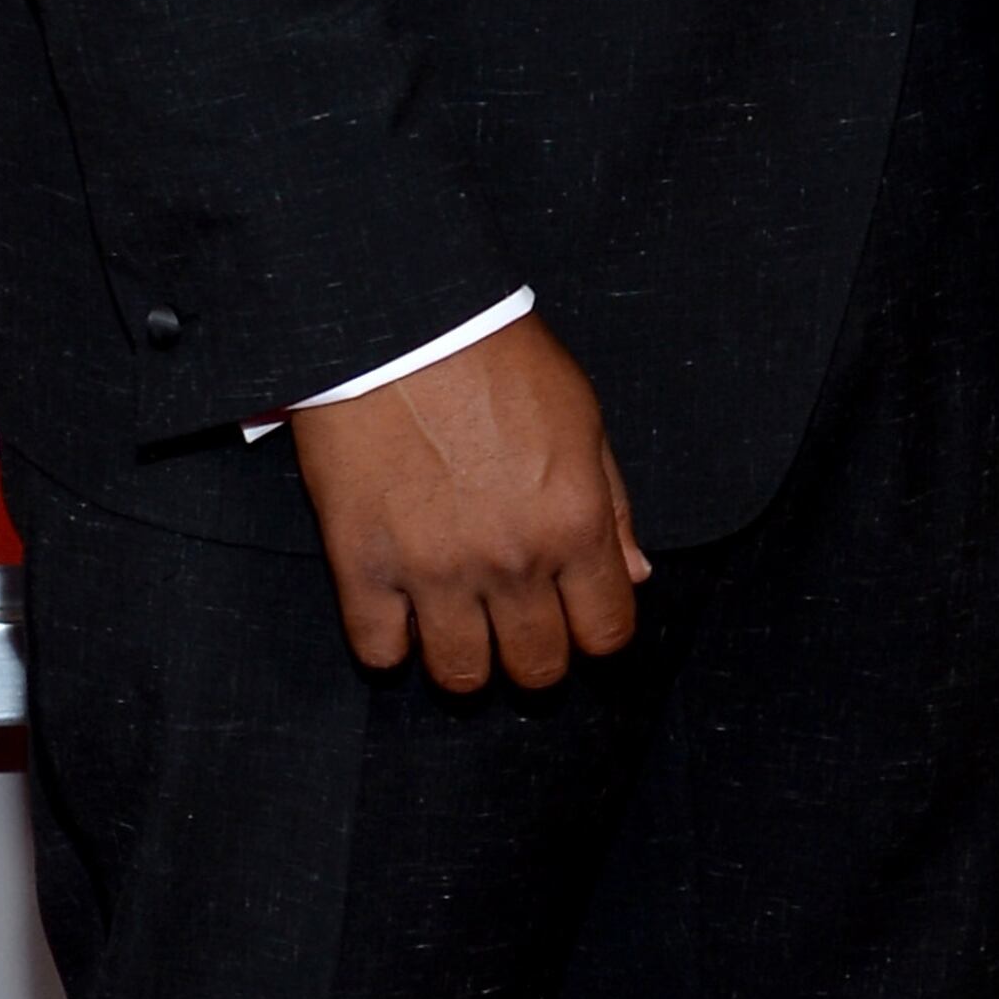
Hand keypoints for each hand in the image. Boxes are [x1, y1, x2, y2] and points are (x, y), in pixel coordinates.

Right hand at [291, 314, 647, 694]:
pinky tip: (398, 614)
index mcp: (574, 524)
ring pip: (461, 676)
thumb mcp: (583, 418)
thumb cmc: (496, 358)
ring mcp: (434, 570)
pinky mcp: (363, 564)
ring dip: (466, 661)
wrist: (398, 323)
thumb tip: (635, 573)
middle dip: (535, 656)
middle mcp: (512, 560)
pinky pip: (378, 650)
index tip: (575, 617)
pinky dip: (390, 645)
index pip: (607, 632)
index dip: (595, 632)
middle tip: (516, 626)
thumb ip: (612, 504)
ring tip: (457, 626)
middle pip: (538, 667)